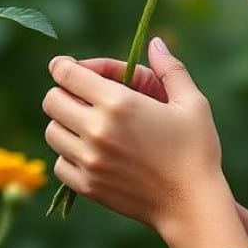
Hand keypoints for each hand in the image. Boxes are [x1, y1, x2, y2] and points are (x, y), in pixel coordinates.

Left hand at [42, 37, 224, 232]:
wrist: (192, 206)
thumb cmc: (196, 150)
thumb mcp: (192, 103)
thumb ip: (170, 68)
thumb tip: (154, 42)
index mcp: (118, 103)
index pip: (65, 74)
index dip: (64, 66)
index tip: (71, 68)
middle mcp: (96, 129)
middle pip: (51, 101)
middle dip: (64, 93)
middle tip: (83, 97)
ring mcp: (88, 160)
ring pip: (52, 132)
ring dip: (65, 124)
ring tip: (88, 125)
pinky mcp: (87, 186)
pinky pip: (59, 163)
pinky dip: (69, 155)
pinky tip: (91, 153)